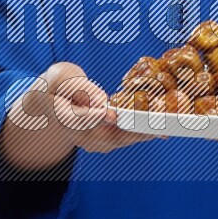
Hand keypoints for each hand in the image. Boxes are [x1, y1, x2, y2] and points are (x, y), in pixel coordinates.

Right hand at [0, 62, 163, 170]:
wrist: (55, 102)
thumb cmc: (59, 84)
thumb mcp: (62, 75)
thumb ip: (77, 85)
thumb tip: (102, 101)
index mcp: (60, 114)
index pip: (75, 118)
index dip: (93, 117)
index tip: (109, 113)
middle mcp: (75, 133)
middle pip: (102, 136)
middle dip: (129, 130)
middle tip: (149, 124)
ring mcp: (88, 141)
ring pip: (116, 141)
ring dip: (139, 134)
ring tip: (162, 127)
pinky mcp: (101, 143)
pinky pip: (123, 140)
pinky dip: (140, 134)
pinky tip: (160, 130)